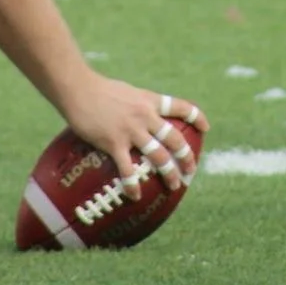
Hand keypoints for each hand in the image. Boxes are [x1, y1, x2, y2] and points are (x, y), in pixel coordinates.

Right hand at [60, 77, 210, 198]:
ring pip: (157, 156)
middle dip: (186, 156)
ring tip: (175, 185)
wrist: (79, 89)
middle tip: (192, 170)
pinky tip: (136, 195)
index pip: (180, 107)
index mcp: (150, 101)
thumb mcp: (128, 92)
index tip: (206, 128)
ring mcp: (131, 130)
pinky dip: (133, 184)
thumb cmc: (100, 89)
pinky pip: (127, 168)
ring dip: (169, 172)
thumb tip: (144, 113)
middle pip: (174, 138)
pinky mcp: (114, 143)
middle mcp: (145, 116)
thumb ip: (139, 104)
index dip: (196, 117)